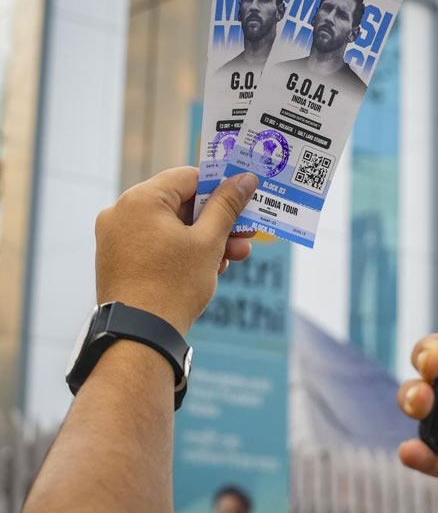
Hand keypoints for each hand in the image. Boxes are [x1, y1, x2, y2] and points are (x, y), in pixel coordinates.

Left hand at [95, 167, 257, 335]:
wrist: (139, 334)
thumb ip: (227, 206)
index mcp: (141, 200)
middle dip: (217, 219)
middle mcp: (122, 212)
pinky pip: (156, 243)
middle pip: (180, 203)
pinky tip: (211, 266)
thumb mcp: (209, 242)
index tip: (244, 198)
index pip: (188, 178)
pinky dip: (183, 250)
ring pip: (170, 226)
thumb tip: (244, 179)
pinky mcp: (118, 258)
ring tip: (236, 255)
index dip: (220, 187)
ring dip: (205, 238)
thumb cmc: (174, 285)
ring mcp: (116, 236)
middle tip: (247, 230)